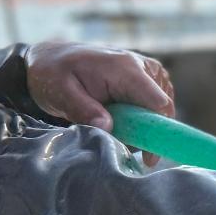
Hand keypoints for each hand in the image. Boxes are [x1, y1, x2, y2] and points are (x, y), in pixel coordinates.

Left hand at [26, 40, 174, 130]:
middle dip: (146, 131)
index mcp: (124, 68)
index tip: (147, 157)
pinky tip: (119, 116)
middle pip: (163, 109)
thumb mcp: (61, 93)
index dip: (156, 132)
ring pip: (161, 108)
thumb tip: (108, 128)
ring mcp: (147, 70)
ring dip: (142, 124)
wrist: (52, 57)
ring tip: (114, 125)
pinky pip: (155, 103)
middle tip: (118, 140)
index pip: (158, 103)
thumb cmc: (54, 74)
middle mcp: (142, 66)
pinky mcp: (147, 76)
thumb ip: (83, 110)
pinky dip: (141, 116)